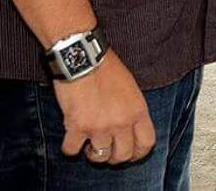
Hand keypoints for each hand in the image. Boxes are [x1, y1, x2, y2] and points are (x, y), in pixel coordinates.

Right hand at [54, 50, 154, 164]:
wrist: (82, 58)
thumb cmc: (106, 68)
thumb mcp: (131, 88)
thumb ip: (132, 110)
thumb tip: (129, 129)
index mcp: (138, 111)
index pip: (146, 144)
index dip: (138, 153)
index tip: (130, 154)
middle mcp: (121, 123)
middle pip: (123, 156)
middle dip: (114, 157)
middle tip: (107, 151)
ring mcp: (99, 127)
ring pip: (99, 157)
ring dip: (93, 153)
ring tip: (89, 144)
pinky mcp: (76, 127)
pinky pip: (72, 150)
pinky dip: (70, 148)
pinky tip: (71, 139)